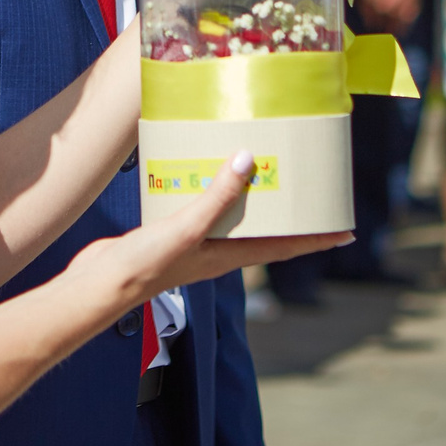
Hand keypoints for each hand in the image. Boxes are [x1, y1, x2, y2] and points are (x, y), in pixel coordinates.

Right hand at [63, 153, 349, 318]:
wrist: (100, 284)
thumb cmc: (145, 265)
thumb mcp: (187, 228)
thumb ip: (217, 197)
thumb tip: (248, 160)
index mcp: (228, 257)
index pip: (285, 248)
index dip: (316, 240)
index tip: (346, 232)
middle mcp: (217, 251)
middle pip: (264, 231)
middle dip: (288, 214)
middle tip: (308, 188)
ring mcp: (193, 243)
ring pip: (232, 218)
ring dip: (249, 199)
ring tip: (264, 170)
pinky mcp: (171, 231)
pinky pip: (202, 207)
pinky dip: (211, 189)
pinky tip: (204, 170)